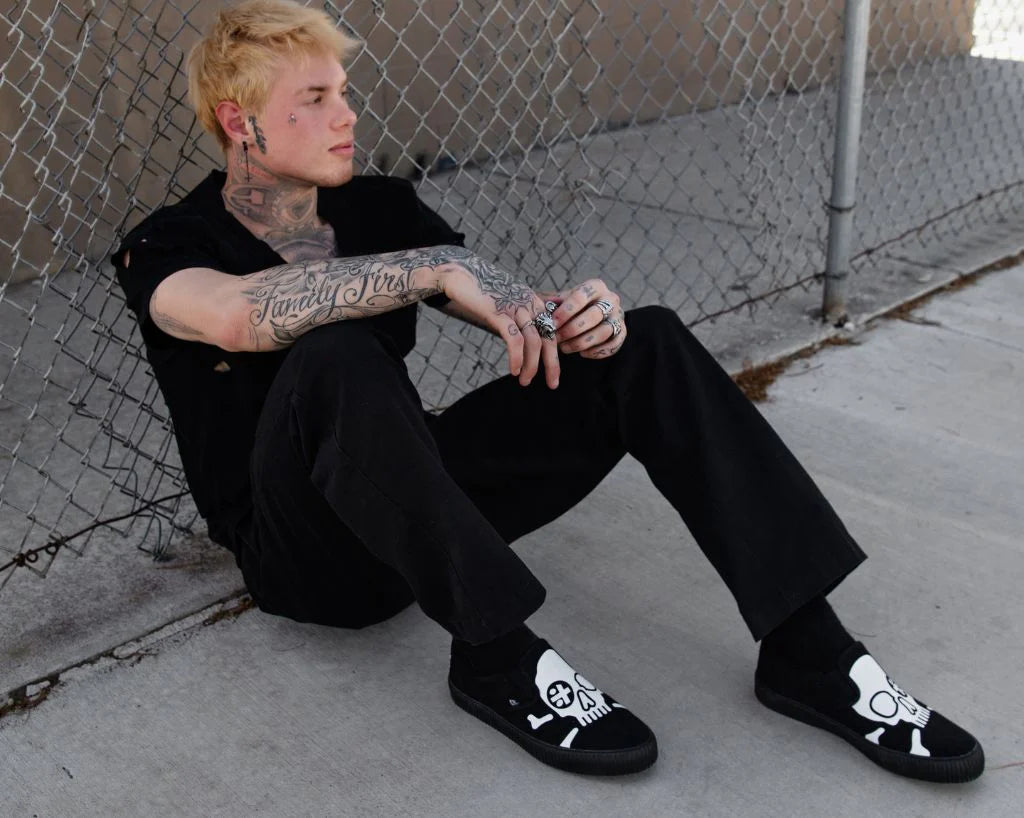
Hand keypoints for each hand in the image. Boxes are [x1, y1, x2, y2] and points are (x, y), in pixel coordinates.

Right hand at [439, 253, 559, 387]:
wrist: (459, 271)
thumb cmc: (481, 288)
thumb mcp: (507, 298)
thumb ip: (518, 314)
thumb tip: (524, 337)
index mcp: (533, 301)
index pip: (552, 330)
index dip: (555, 353)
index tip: (553, 372)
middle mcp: (529, 303)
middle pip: (549, 337)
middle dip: (552, 364)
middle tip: (552, 384)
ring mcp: (515, 306)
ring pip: (533, 342)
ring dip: (531, 366)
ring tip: (525, 381)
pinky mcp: (499, 312)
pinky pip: (514, 339)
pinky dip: (516, 358)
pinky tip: (513, 370)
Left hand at [545, 279, 626, 358]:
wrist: (586, 315)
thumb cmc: (570, 307)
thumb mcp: (560, 301)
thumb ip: (551, 303)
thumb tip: (544, 308)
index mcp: (596, 286)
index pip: (582, 296)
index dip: (566, 310)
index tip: (552, 322)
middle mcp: (611, 299)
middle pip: (594, 315)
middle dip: (572, 329)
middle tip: (556, 338)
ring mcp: (618, 316)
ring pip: (603, 331)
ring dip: (582, 342)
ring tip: (565, 348)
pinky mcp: (622, 332)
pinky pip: (613, 345)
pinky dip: (597, 351)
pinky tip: (582, 353)